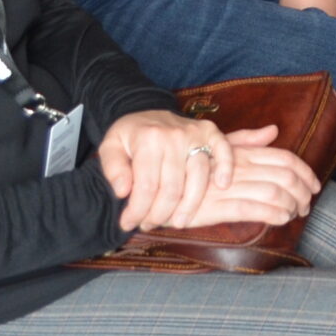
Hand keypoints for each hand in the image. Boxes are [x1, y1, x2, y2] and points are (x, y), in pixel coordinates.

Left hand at [97, 108, 234, 231]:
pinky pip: (223, 151)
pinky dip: (225, 168)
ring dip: (188, 206)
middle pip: (172, 188)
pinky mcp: (211, 132)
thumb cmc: (130, 135)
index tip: (128, 223)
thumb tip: (123, 192)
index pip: (146, 187)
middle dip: (159, 214)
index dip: (137, 211)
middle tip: (150, 225)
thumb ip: (113, 169)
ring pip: (198, 178)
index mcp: (148, 140)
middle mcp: (174, 136)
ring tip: (178, 222)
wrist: (147, 110)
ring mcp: (195, 134)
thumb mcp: (110, 147)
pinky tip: (222, 185)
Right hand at [167, 137, 320, 230]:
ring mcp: (228, 185)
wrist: (155, 186)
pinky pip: (254, 210)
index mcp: (241, 151)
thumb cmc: (188, 167)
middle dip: (303, 192)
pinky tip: (280, 219)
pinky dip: (274, 215)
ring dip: (292, 205)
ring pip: (274, 193)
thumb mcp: (216, 147)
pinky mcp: (217, 206)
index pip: (284, 158)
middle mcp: (238, 166)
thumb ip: (246, 140)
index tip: (315, 186)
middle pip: (286, 176)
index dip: (306, 172)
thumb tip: (273, 130)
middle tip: (307, 205)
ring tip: (295, 214)